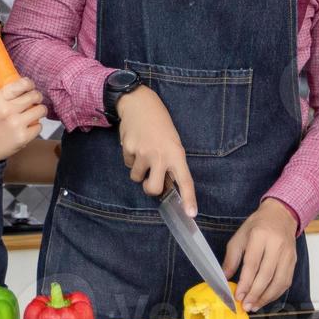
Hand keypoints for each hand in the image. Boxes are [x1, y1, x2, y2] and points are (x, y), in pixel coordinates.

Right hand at [0, 78, 45, 165]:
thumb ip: (2, 91)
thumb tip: (19, 81)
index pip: (22, 84)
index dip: (30, 84)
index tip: (30, 87)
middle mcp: (7, 110)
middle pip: (35, 96)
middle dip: (37, 97)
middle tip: (34, 101)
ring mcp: (16, 124)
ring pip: (41, 110)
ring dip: (39, 111)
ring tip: (34, 113)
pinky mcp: (23, 137)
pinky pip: (39, 126)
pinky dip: (35, 126)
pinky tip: (27, 127)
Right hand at [115, 85, 196, 214]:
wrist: (140, 104)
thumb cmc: (160, 125)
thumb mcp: (172, 143)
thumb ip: (170, 163)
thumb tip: (164, 185)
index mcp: (176, 154)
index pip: (185, 180)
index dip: (189, 198)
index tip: (191, 214)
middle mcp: (160, 156)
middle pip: (153, 189)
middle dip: (149, 188)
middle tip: (149, 180)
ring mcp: (143, 152)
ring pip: (136, 177)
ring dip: (138, 170)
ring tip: (142, 152)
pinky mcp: (128, 148)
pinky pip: (127, 163)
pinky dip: (130, 158)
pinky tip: (135, 144)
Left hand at [222, 199, 299, 311]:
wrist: (281, 215)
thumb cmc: (258, 226)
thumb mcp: (239, 237)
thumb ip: (231, 258)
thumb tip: (225, 278)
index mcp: (260, 236)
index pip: (252, 264)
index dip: (245, 283)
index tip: (238, 296)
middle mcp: (276, 245)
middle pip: (266, 275)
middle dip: (255, 293)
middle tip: (245, 306)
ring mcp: (287, 254)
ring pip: (278, 281)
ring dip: (266, 297)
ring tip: (254, 306)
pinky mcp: (293, 261)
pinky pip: (286, 281)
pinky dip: (276, 293)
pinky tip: (266, 299)